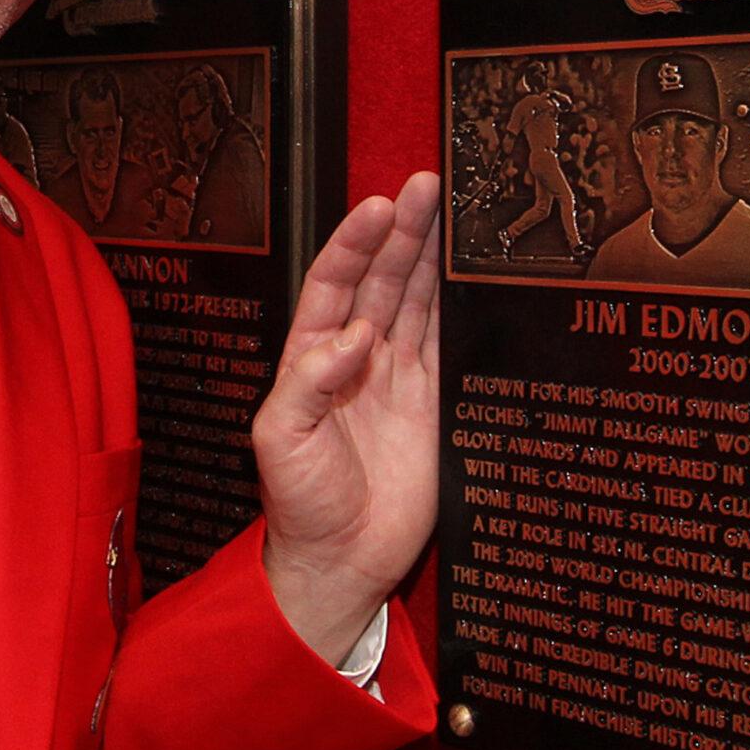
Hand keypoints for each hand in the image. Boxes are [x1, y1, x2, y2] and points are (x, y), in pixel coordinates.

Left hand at [251, 173, 442, 666]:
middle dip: (402, 233)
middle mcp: (354, 359)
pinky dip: (457, 307)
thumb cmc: (298, 504)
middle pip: (380, 280)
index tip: (378, 209)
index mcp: (310, 358)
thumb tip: (353, 336)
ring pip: (415, 303)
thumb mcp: (278, 441)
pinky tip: (471, 276)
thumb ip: (307, 383)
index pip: (332, 284)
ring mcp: (395, 379)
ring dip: (430, 258)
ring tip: (451, 210)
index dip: (355, 245)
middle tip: (425, 186)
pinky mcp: (431, 405)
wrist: (338, 562)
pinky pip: (445, 344)